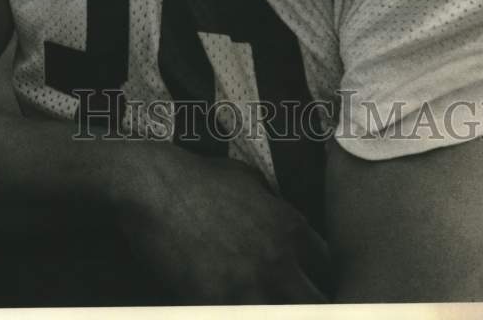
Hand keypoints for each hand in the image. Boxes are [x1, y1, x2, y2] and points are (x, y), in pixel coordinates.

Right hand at [119, 144, 332, 303]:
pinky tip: (228, 303)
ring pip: (284, 314)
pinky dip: (240, 311)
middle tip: (288, 298)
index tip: (308, 285)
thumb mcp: (249, 180)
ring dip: (274, 309)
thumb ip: (275, 207)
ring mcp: (249, 286)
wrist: (152, 186)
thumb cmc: (197, 177)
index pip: (330, 270)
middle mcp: (279, 261)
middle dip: (307, 304)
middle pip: (317, 304)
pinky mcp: (216, 303)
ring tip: (261, 301)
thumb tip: (285, 224)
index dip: (320, 281)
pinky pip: (241, 318)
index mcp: (291, 228)